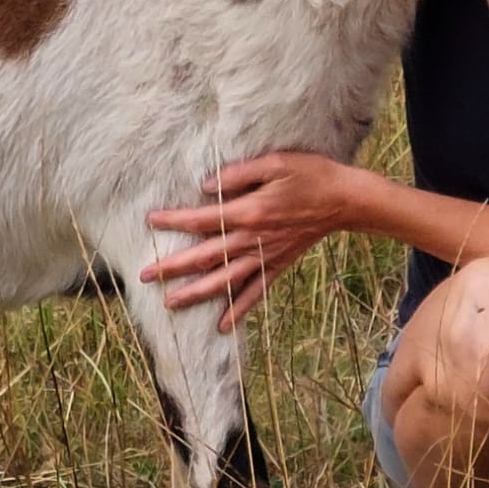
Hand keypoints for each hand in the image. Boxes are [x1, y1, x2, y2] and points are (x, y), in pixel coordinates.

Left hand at [142, 152, 357, 331]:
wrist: (344, 199)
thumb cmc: (311, 175)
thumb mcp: (276, 162)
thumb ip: (239, 173)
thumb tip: (206, 186)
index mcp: (250, 211)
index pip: (203, 219)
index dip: (175, 221)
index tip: (150, 221)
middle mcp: (254, 239)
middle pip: (206, 256)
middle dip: (173, 267)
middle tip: (144, 276)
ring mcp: (266, 256)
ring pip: (225, 280)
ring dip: (196, 293)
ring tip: (170, 303)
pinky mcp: (279, 264)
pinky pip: (256, 292)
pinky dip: (239, 310)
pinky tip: (223, 325)